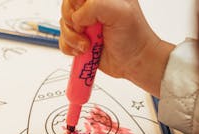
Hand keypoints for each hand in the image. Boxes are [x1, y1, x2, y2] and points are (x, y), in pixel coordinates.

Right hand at [59, 0, 174, 95]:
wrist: (135, 62)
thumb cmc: (135, 37)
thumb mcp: (121, 13)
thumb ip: (96, 6)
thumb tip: (77, 16)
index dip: (76, 4)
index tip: (86, 15)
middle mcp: (92, 7)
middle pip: (67, 7)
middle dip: (73, 22)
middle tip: (87, 30)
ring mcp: (85, 23)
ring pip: (63, 24)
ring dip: (73, 38)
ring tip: (88, 44)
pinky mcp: (80, 39)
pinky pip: (63, 40)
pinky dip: (70, 47)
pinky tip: (84, 50)